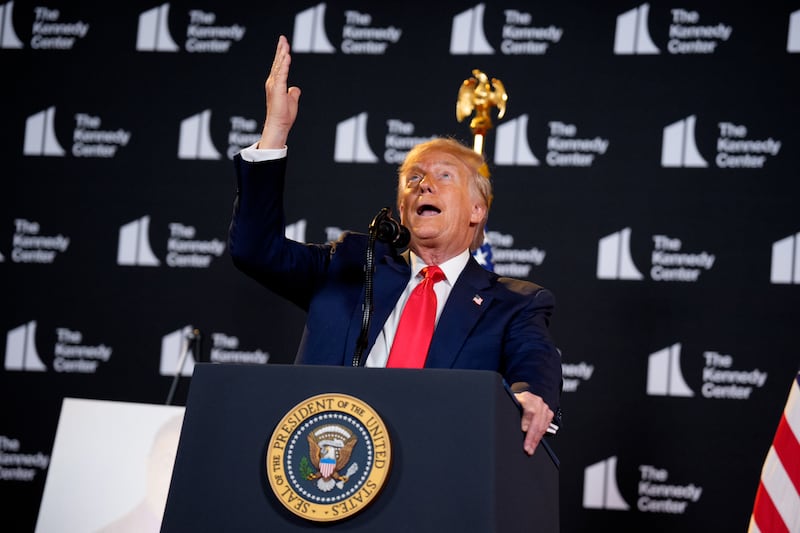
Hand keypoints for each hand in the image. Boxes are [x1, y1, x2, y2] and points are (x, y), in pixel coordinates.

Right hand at [258, 35, 300, 149]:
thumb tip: (295, 89)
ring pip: (279, 66)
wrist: (279, 124)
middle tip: (283, 38)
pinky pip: (282, 74)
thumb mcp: (291, 100)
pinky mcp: (278, 89)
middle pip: (278, 63)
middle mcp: (273, 82)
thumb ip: (293, 93)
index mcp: (276, 84)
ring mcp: (274, 85)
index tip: (284, 44)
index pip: (279, 66)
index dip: (281, 54)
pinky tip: (287, 56)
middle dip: (281, 49)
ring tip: (285, 44)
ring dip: (282, 54)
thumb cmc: (284, 115)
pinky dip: (285, 65)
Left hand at [515, 391, 553, 455]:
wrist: (524, 398)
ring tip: (531, 448)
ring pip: (542, 426)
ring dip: (536, 439)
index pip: (530, 410)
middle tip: (527, 447)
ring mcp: (544, 408)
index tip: (523, 430)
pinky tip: (535, 442)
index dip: (527, 421)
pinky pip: (546, 427)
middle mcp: (537, 402)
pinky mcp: (548, 414)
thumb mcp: (511, 404)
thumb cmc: (516, 402)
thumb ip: (511, 411)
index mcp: (526, 398)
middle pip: (537, 421)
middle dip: (532, 436)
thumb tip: (507, 424)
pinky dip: (540, 436)